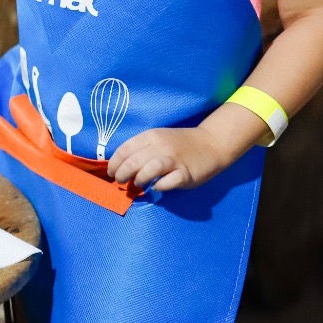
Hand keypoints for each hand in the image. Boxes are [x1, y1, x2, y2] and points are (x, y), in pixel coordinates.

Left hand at [107, 126, 238, 191]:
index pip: (125, 149)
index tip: (111, 172)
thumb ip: (141, 149)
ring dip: (139, 179)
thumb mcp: (158, 139)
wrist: (211, 143)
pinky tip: (157, 187)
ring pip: (150, 169)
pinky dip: (160, 186)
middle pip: (133, 161)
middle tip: (120, 182)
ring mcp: (175, 159)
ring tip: (138, 183)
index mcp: (151, 136)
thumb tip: (120, 166)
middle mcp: (161, 146)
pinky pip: (169, 182)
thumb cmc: (179, 143)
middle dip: (122, 174)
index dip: (114, 163)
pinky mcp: (187, 173)